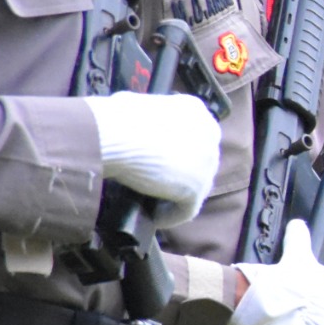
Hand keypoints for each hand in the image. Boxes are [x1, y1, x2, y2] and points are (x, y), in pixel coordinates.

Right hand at [84, 92, 220, 225]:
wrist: (114, 134)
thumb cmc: (116, 117)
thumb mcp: (135, 107)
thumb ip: (147, 120)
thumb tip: (134, 128)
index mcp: (194, 110)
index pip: (192, 135)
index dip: (176, 151)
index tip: (155, 161)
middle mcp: (209, 132)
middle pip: (198, 160)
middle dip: (179, 173)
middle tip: (154, 183)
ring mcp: (207, 161)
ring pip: (196, 186)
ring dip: (175, 196)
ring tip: (152, 202)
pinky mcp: (197, 187)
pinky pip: (187, 209)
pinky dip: (170, 215)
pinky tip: (153, 217)